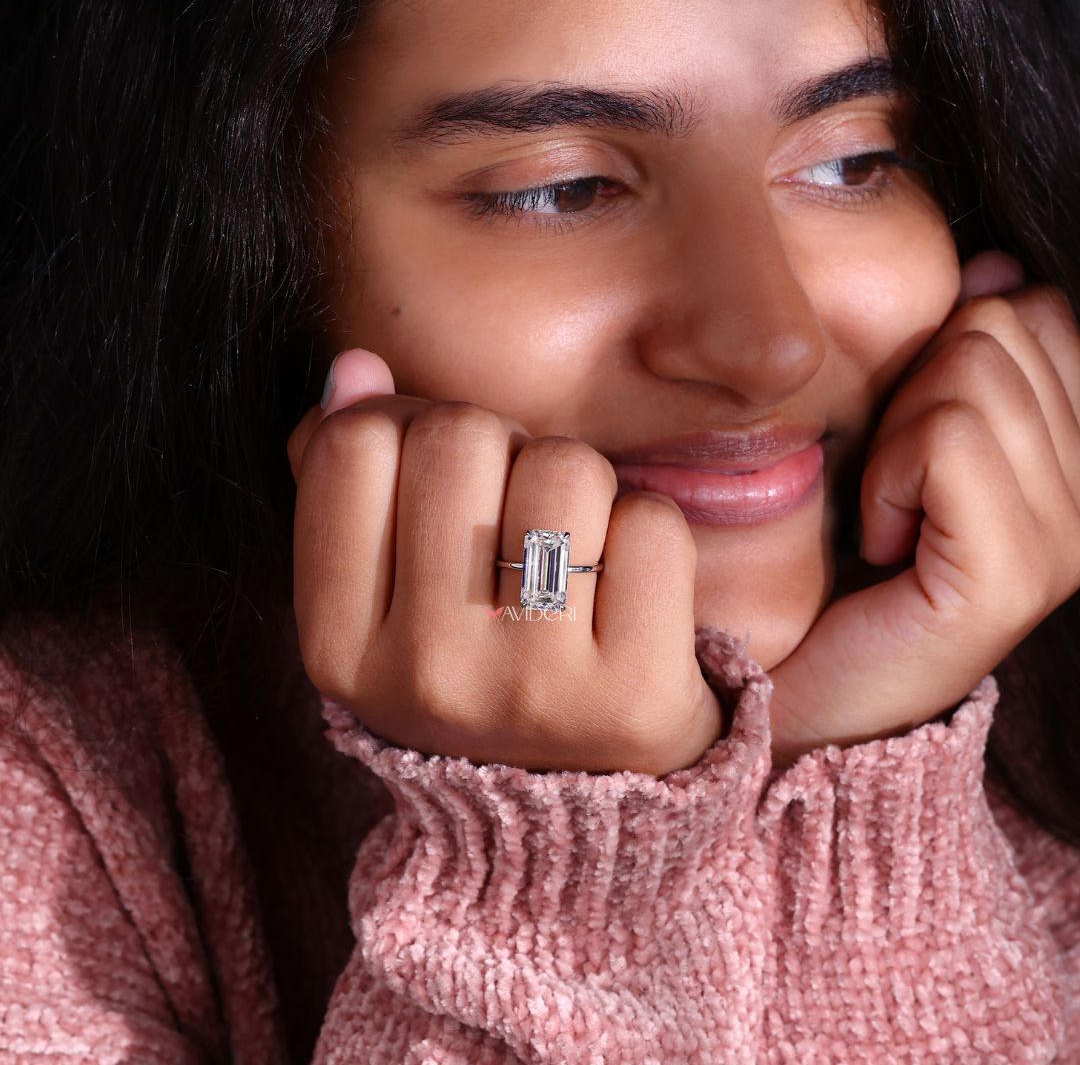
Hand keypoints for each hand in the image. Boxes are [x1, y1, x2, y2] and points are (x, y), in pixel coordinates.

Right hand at [287, 350, 722, 775]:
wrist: (584, 806)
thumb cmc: (482, 668)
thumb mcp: (385, 599)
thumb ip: (349, 480)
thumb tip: (354, 366)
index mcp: (340, 650)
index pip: (355, 446)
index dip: (410, 431)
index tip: (445, 485)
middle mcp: (423, 678)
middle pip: (460, 436)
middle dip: (501, 451)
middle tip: (517, 523)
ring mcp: (530, 692)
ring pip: (565, 466)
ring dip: (581, 487)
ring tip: (574, 559)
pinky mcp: (635, 697)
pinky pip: (651, 523)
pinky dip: (648, 535)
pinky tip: (628, 596)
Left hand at [767, 253, 1079, 766]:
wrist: (802, 685)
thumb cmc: (841, 556)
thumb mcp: (902, 435)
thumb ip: (961, 357)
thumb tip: (999, 265)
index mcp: (1077, 454)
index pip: (1038, 310)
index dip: (948, 355)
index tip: (916, 445)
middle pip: (998, 327)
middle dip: (915, 392)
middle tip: (893, 485)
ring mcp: (1069, 538)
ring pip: (971, 371)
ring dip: (894, 440)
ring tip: (887, 516)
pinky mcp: (1014, 575)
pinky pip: (948, 440)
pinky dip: (889, 478)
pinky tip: (882, 542)